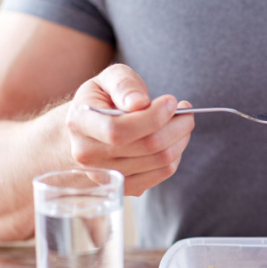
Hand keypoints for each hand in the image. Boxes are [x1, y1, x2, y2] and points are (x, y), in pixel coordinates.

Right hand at [65, 64, 194, 195]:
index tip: (171, 101)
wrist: (88, 130)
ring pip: (160, 161)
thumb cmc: (101, 100)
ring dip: (181, 139)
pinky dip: (176, 154)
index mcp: (80, 124)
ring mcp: (107, 176)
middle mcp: (89, 155)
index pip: (118, 130)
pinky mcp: (126, 187)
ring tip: (181, 121)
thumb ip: (123, 84)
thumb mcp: (108, 80)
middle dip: (176, 125)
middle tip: (186, 111)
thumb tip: (139, 102)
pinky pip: (162, 173)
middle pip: (147, 146)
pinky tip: (173, 139)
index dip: (152, 117)